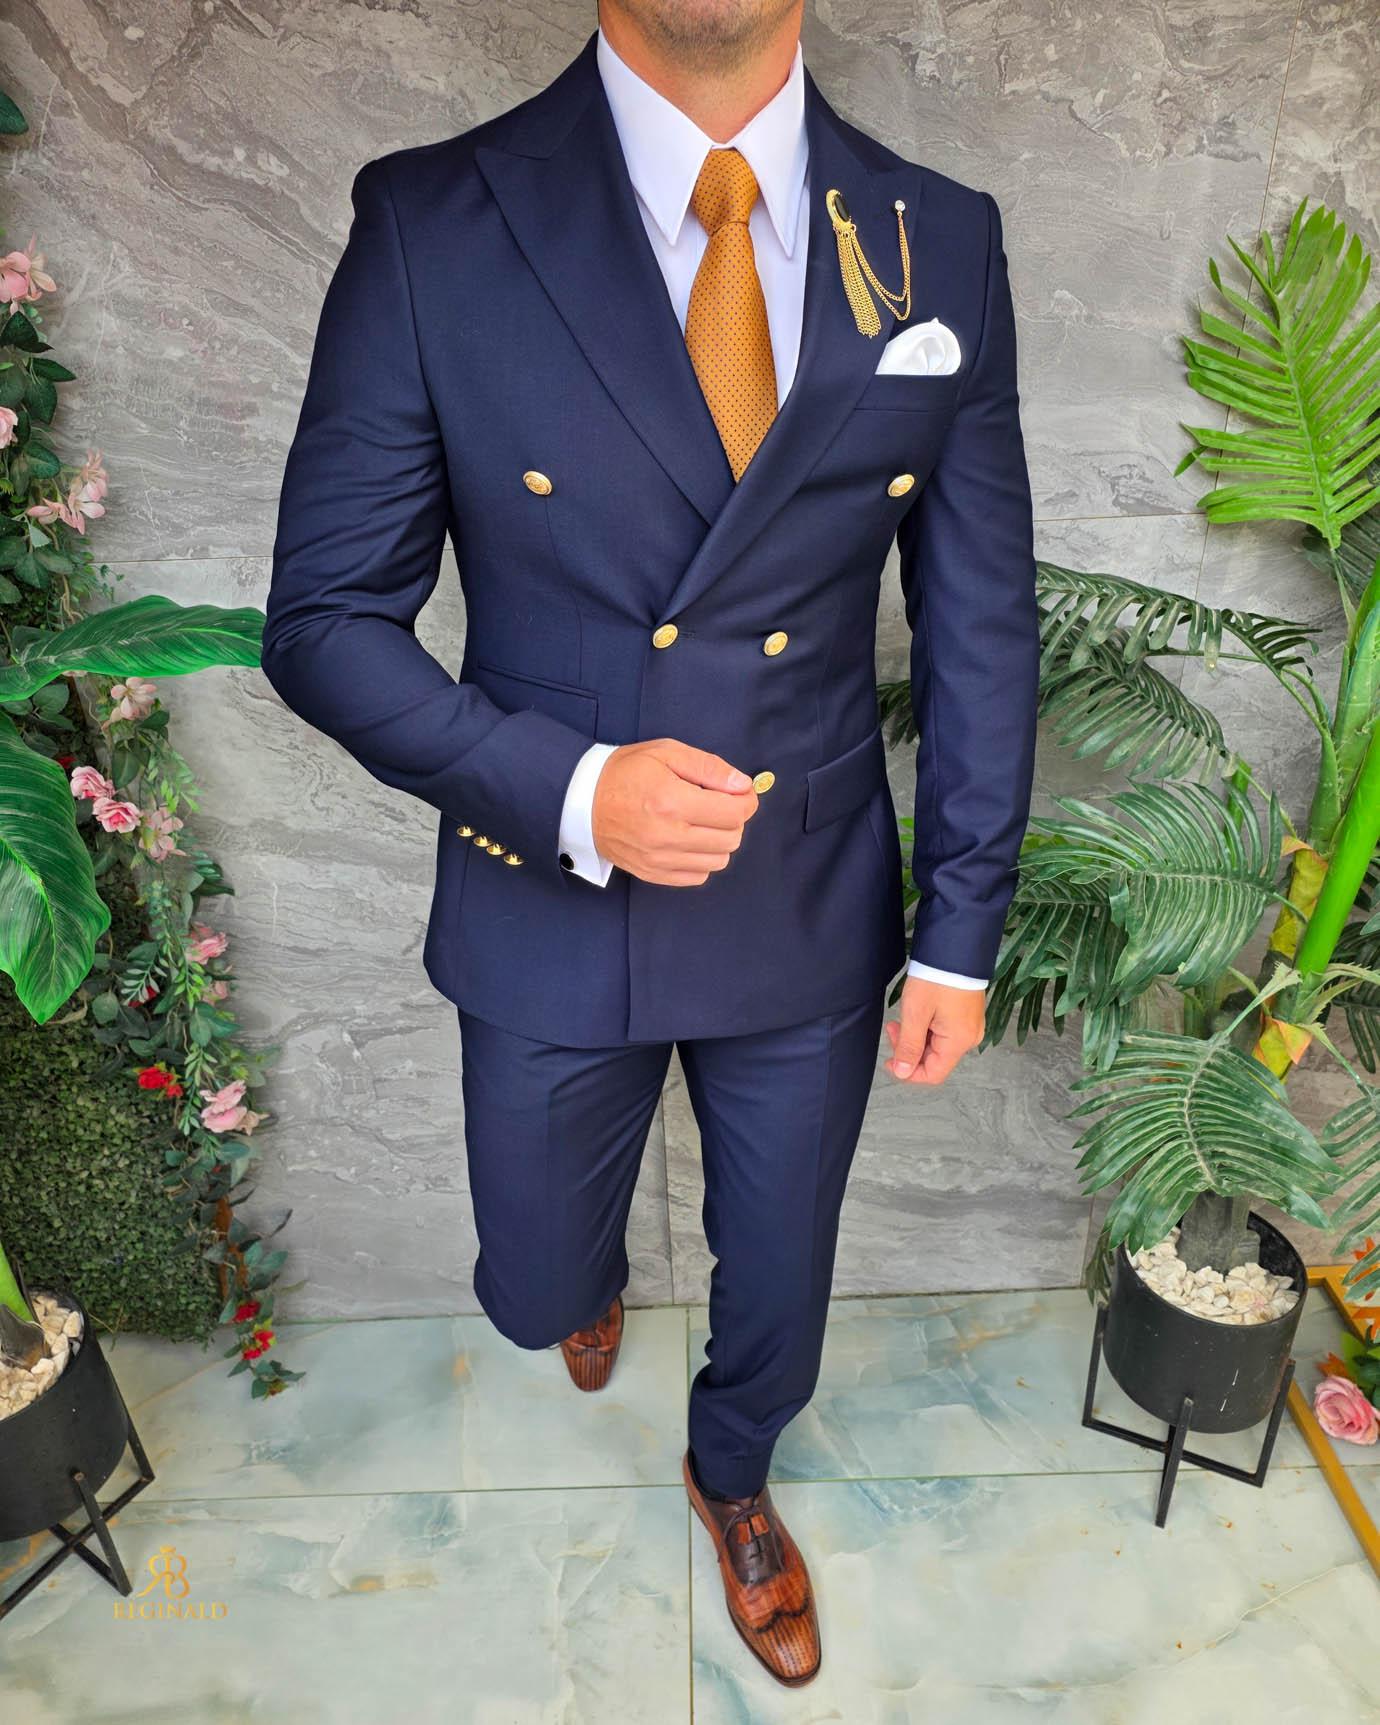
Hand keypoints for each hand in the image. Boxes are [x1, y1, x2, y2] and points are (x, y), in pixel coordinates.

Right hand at [591, 739, 759, 884]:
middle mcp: (668, 835)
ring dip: (720, 840)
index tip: (740, 793)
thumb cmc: (624, 772)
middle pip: (731, 839)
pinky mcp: (653, 873)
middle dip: (734, 819)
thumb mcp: (666, 753)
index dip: (746, 801)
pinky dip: (702, 859)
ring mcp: (659, 859)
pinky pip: (698, 876)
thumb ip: (709, 767)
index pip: (734, 813)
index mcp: (672, 801)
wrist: (581, 800)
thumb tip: (742, 785)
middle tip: (718, 804)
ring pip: (718, 861)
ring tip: (702, 822)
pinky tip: (689, 840)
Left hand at [884, 975, 985, 1084]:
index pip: (933, 1074)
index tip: (891, 1061)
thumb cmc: (937, 978)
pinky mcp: (967, 1016)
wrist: (955, 949)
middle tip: (893, 1028)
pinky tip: (918, 1014)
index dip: (909, 1072)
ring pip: (938, 1045)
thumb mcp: (915, 1013)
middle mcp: (969, 1038)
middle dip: (910, 1049)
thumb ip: (909, 1046)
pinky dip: (927, 1028)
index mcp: (959, 1041)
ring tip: (902, 1018)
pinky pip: (945, 1032)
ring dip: (917, 1037)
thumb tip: (903, 1072)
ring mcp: (970, 1027)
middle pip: (935, 1059)